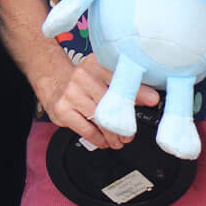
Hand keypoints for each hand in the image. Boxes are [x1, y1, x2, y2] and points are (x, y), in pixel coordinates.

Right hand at [33, 53, 158, 149]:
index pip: (120, 78)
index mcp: (95, 64)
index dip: (138, 90)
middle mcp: (82, 76)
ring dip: (113, 135)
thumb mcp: (102, 75)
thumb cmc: (83, 80)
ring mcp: (71, 93)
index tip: (152, 100)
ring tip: (119, 140)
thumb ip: (123, 85)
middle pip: (110, 102)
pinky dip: (99, 139)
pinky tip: (104, 141)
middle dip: (124, 122)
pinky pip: (86, 130)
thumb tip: (149, 97)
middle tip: (131, 133)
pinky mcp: (62, 110)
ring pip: (100, 119)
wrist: (52, 80)